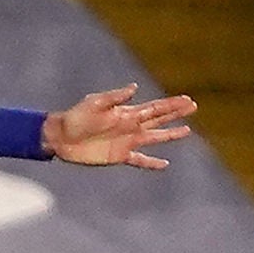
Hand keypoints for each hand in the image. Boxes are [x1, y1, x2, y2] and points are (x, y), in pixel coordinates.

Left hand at [42, 84, 197, 168]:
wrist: (61, 137)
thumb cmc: (75, 117)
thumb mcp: (94, 103)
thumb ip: (114, 97)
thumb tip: (134, 88)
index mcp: (126, 113)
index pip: (154, 108)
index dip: (171, 105)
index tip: (187, 100)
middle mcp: (130, 127)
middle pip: (159, 119)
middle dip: (176, 113)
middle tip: (193, 106)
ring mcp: (127, 142)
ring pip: (155, 138)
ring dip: (170, 135)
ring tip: (187, 131)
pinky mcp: (119, 156)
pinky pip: (140, 160)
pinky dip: (152, 163)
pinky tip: (164, 164)